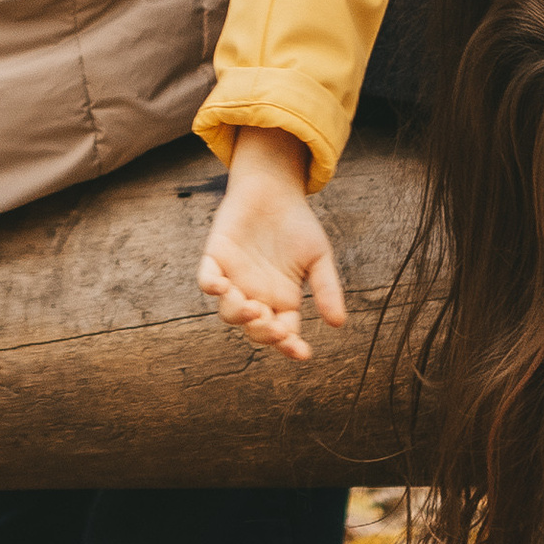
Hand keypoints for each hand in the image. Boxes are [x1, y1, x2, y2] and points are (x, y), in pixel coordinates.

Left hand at [197, 126, 346, 362]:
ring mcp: (234, 280)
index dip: (291, 346)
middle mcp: (256, 296)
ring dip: (239, 315)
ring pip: (228, 312)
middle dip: (264, 333)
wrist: (275, 191)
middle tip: (276, 328)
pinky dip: (211, 286)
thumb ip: (326, 289)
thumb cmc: (298, 225)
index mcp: (282, 301)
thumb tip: (338, 324)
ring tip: (253, 307)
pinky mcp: (215, 259)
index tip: (302, 352)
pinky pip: (206, 280)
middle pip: (255, 329)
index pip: (284, 334)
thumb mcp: (319, 257)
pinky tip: (222, 285)